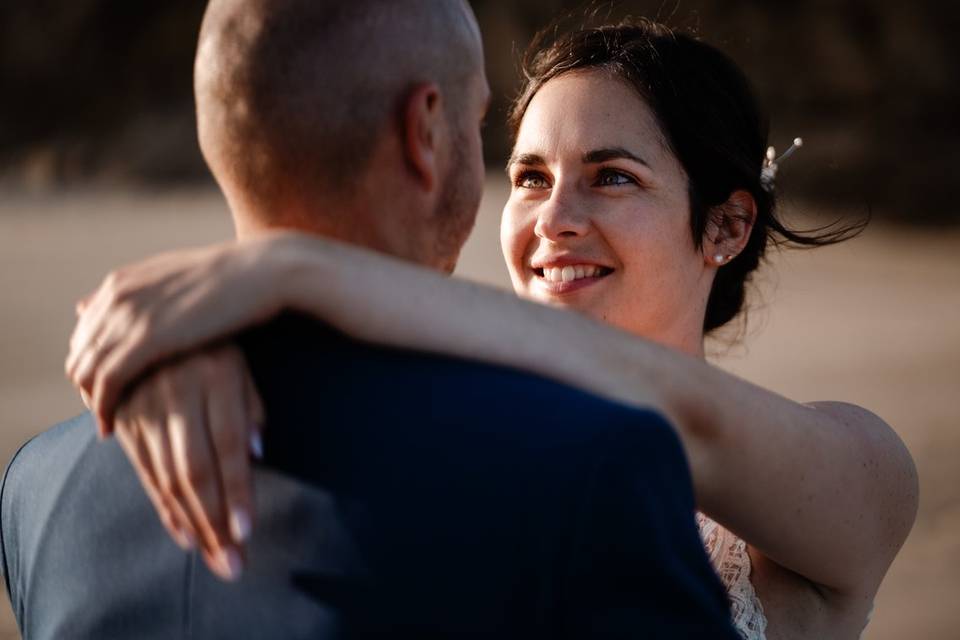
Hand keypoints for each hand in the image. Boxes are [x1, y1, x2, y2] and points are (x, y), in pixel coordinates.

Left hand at [66, 234, 287, 434]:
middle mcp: (116, 297)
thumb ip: (147, 294)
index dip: (91, 365)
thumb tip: (122, 306)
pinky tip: (113, 428)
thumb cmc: (237, 280)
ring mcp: (128, 317)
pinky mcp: (146, 340)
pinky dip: (103, 409)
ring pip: (85, 371)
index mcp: (122, 282)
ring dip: (92, 402)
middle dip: (87, 387)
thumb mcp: (181, 280)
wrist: (264, 271)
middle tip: (106, 413)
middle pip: (80, 354)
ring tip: (109, 424)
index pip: (85, 333)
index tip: (108, 390)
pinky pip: (106, 383)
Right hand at [113, 343, 264, 580]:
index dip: (236, 488)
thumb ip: (250, 404)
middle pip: (194, 468)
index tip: (246, 530)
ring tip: (216, 558)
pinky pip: (145, 471)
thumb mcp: (241, 359)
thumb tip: (256, 452)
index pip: (227, 442)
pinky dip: (166, 506)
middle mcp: (176, 391)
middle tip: (233, 564)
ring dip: (194, 523)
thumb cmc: (215, 339)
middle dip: (215, 521)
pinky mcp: (123, 418)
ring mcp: (144, 406)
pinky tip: (186, 534)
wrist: (150, 311)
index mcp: (215, 372)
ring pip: (168, 477)